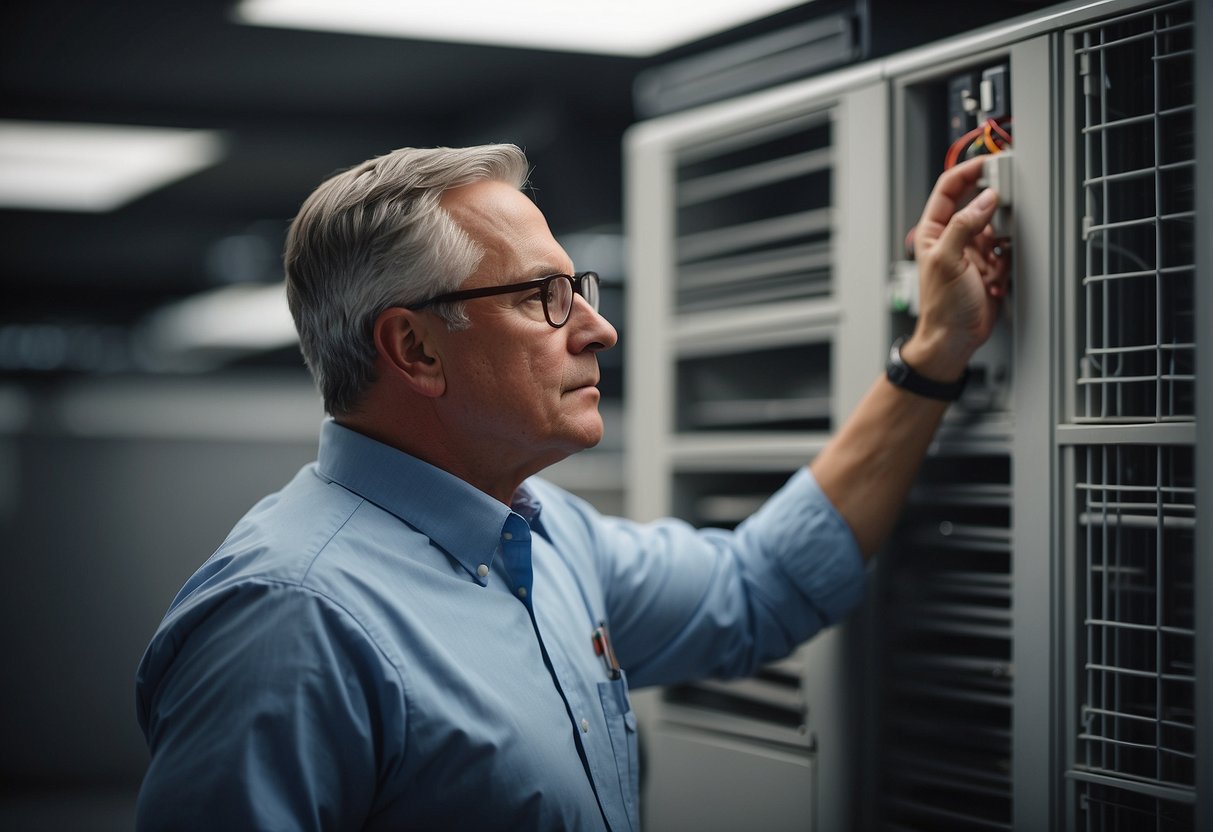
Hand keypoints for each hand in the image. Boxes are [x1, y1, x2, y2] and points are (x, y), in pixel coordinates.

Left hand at [904, 157, 1010, 379]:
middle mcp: (953, 237)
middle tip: (1006, 208)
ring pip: (997, 228)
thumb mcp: (949, 260)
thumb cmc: (941, 307)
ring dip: (1001, 243)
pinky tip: (995, 280)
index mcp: (934, 231)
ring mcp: (972, 251)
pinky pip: (1007, 251)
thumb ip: (965, 225)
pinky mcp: (990, 266)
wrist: (954, 340)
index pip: (950, 188)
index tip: (990, 162)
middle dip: (994, 209)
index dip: (969, 171)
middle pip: (978, 204)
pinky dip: (1006, 262)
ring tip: (994, 262)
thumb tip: (985, 199)